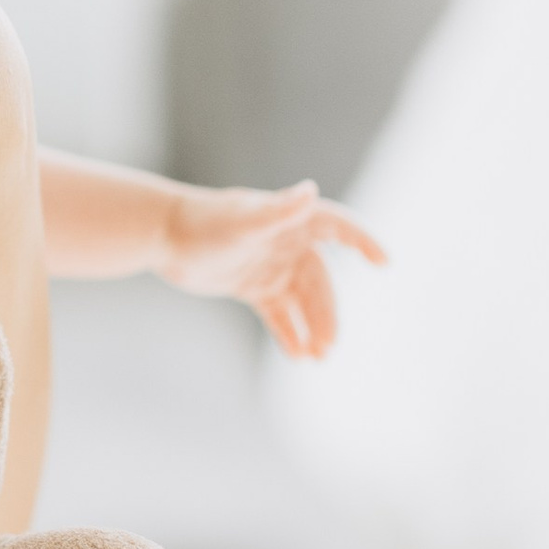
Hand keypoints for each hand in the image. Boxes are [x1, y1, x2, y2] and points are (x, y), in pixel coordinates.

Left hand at [158, 182, 385, 357]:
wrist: (163, 236)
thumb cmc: (204, 221)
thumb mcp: (243, 219)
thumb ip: (277, 210)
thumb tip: (310, 191)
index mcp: (292, 220)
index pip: (338, 227)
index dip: (362, 241)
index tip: (384, 262)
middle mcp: (287, 243)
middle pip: (320, 281)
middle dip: (327, 312)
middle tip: (329, 344)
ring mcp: (272, 265)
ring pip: (302, 302)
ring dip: (313, 327)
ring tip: (318, 356)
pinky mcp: (254, 286)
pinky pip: (280, 313)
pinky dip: (290, 333)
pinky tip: (299, 356)